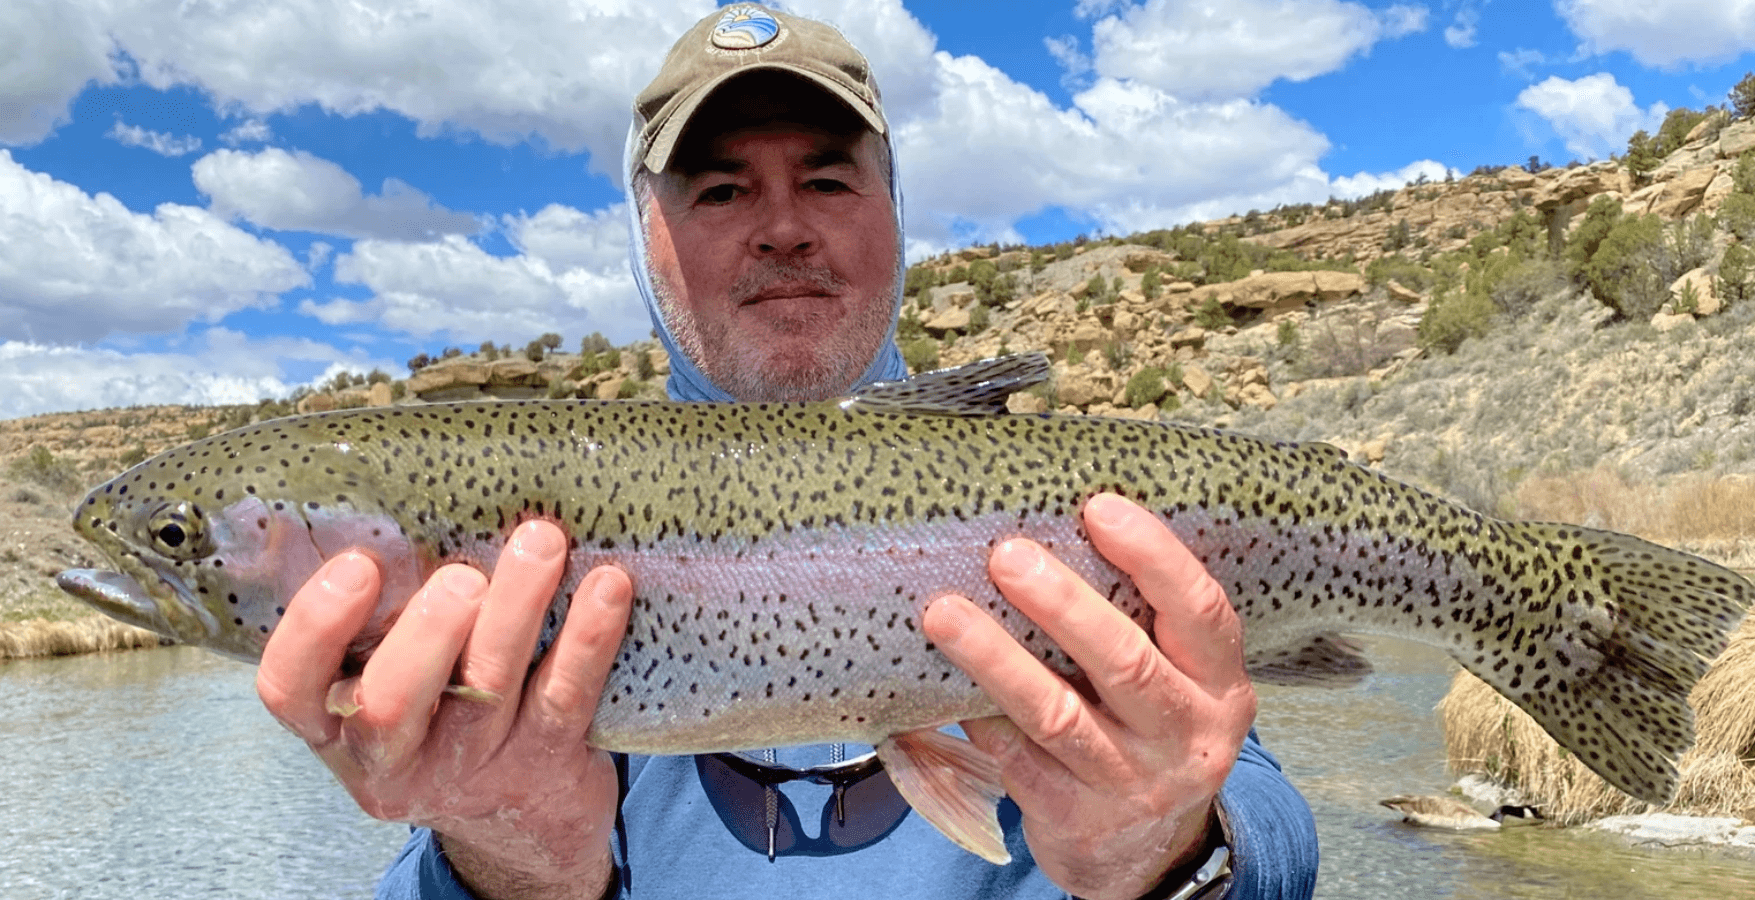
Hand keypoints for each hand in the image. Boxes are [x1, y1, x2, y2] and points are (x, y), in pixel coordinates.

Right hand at [255, 520, 631, 899]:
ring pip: (486, 691)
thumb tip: (408, 493)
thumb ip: (385, 616)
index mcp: (335, 723)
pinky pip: (564, 700)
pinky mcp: (543, 765)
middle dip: (426, 634)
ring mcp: (469, 767)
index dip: (314, 629)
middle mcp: (391, 757)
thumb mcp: (395, 677)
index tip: (357, 566)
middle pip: (390, 705)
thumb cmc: (444, 708)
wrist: (525, 819)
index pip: (290, 687)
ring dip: (515, 611)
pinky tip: (607, 587)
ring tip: (541, 544)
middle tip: (461, 578)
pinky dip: (588, 640)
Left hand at [923, 493, 1254, 899]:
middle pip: (1126, 663)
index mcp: (1221, 686)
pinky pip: (1018, 759)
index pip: (1201, 612)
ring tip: (946, 613)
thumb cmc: (1150, 730)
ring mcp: (1132, 783)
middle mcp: (1187, 736)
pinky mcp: (1075, 817)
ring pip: (1058, 716)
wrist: (1148, 850)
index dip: (1154, 556)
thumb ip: (1145, 621)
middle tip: (1007, 555)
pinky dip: (980, 714)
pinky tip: (943, 679)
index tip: (1098, 507)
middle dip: (1062, 603)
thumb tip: (1054, 526)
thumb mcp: (1179, 680)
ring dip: (997, 659)